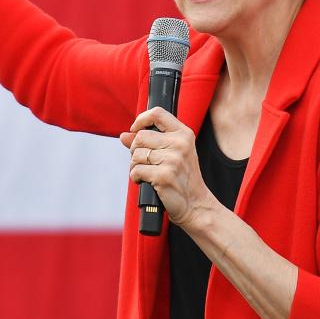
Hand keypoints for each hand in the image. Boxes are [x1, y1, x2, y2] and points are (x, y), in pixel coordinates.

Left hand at [120, 107, 214, 227]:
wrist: (195, 204)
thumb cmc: (182, 178)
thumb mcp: (173, 154)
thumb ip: (149, 142)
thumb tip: (124, 135)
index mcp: (184, 134)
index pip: (157, 113)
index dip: (141, 119)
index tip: (135, 130)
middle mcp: (180, 144)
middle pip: (141, 136)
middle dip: (135, 150)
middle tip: (144, 161)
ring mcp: (173, 160)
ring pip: (136, 155)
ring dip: (135, 165)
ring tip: (146, 173)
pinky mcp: (163, 176)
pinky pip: (136, 170)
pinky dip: (135, 177)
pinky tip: (146, 181)